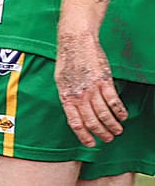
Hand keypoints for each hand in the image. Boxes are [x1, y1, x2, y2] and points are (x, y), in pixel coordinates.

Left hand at [55, 30, 127, 146]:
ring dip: (112, 125)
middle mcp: (78, 94)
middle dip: (101, 133)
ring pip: (103, 113)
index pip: (74, 121)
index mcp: (65, 96)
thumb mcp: (60, 80)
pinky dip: (119, 111)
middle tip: (108, 139)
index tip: (90, 144)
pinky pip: (113, 101)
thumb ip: (67, 96)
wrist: (75, 42)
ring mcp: (91, 88)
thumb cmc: (67, 61)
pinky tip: (123, 116)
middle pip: (91, 120)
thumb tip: (72, 110)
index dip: (83, 135)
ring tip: (117, 131)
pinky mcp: (104, 81)